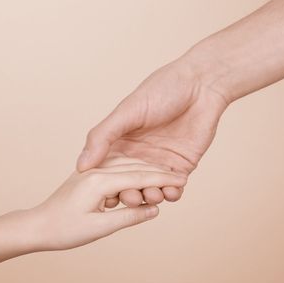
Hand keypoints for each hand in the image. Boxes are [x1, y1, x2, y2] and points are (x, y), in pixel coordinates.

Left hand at [25, 160, 186, 250]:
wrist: (37, 226)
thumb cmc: (63, 230)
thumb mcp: (99, 228)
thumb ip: (129, 217)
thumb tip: (154, 209)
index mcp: (99, 181)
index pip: (140, 176)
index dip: (163, 178)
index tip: (183, 180)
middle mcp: (96, 171)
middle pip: (136, 167)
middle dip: (160, 172)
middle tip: (181, 178)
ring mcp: (92, 171)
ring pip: (127, 164)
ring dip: (148, 170)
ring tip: (167, 176)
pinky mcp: (89, 175)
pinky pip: (117, 168)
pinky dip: (134, 172)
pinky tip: (143, 177)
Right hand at [76, 58, 228, 206]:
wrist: (202, 85)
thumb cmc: (163, 90)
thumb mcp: (127, 111)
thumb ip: (102, 137)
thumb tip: (81, 165)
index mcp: (120, 143)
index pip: (106, 172)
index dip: (104, 186)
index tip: (103, 197)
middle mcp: (138, 156)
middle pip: (128, 186)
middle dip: (128, 195)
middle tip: (130, 197)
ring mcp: (160, 163)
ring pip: (150, 190)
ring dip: (150, 197)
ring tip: (153, 195)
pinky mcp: (181, 167)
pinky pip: (173, 188)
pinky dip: (171, 194)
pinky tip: (171, 192)